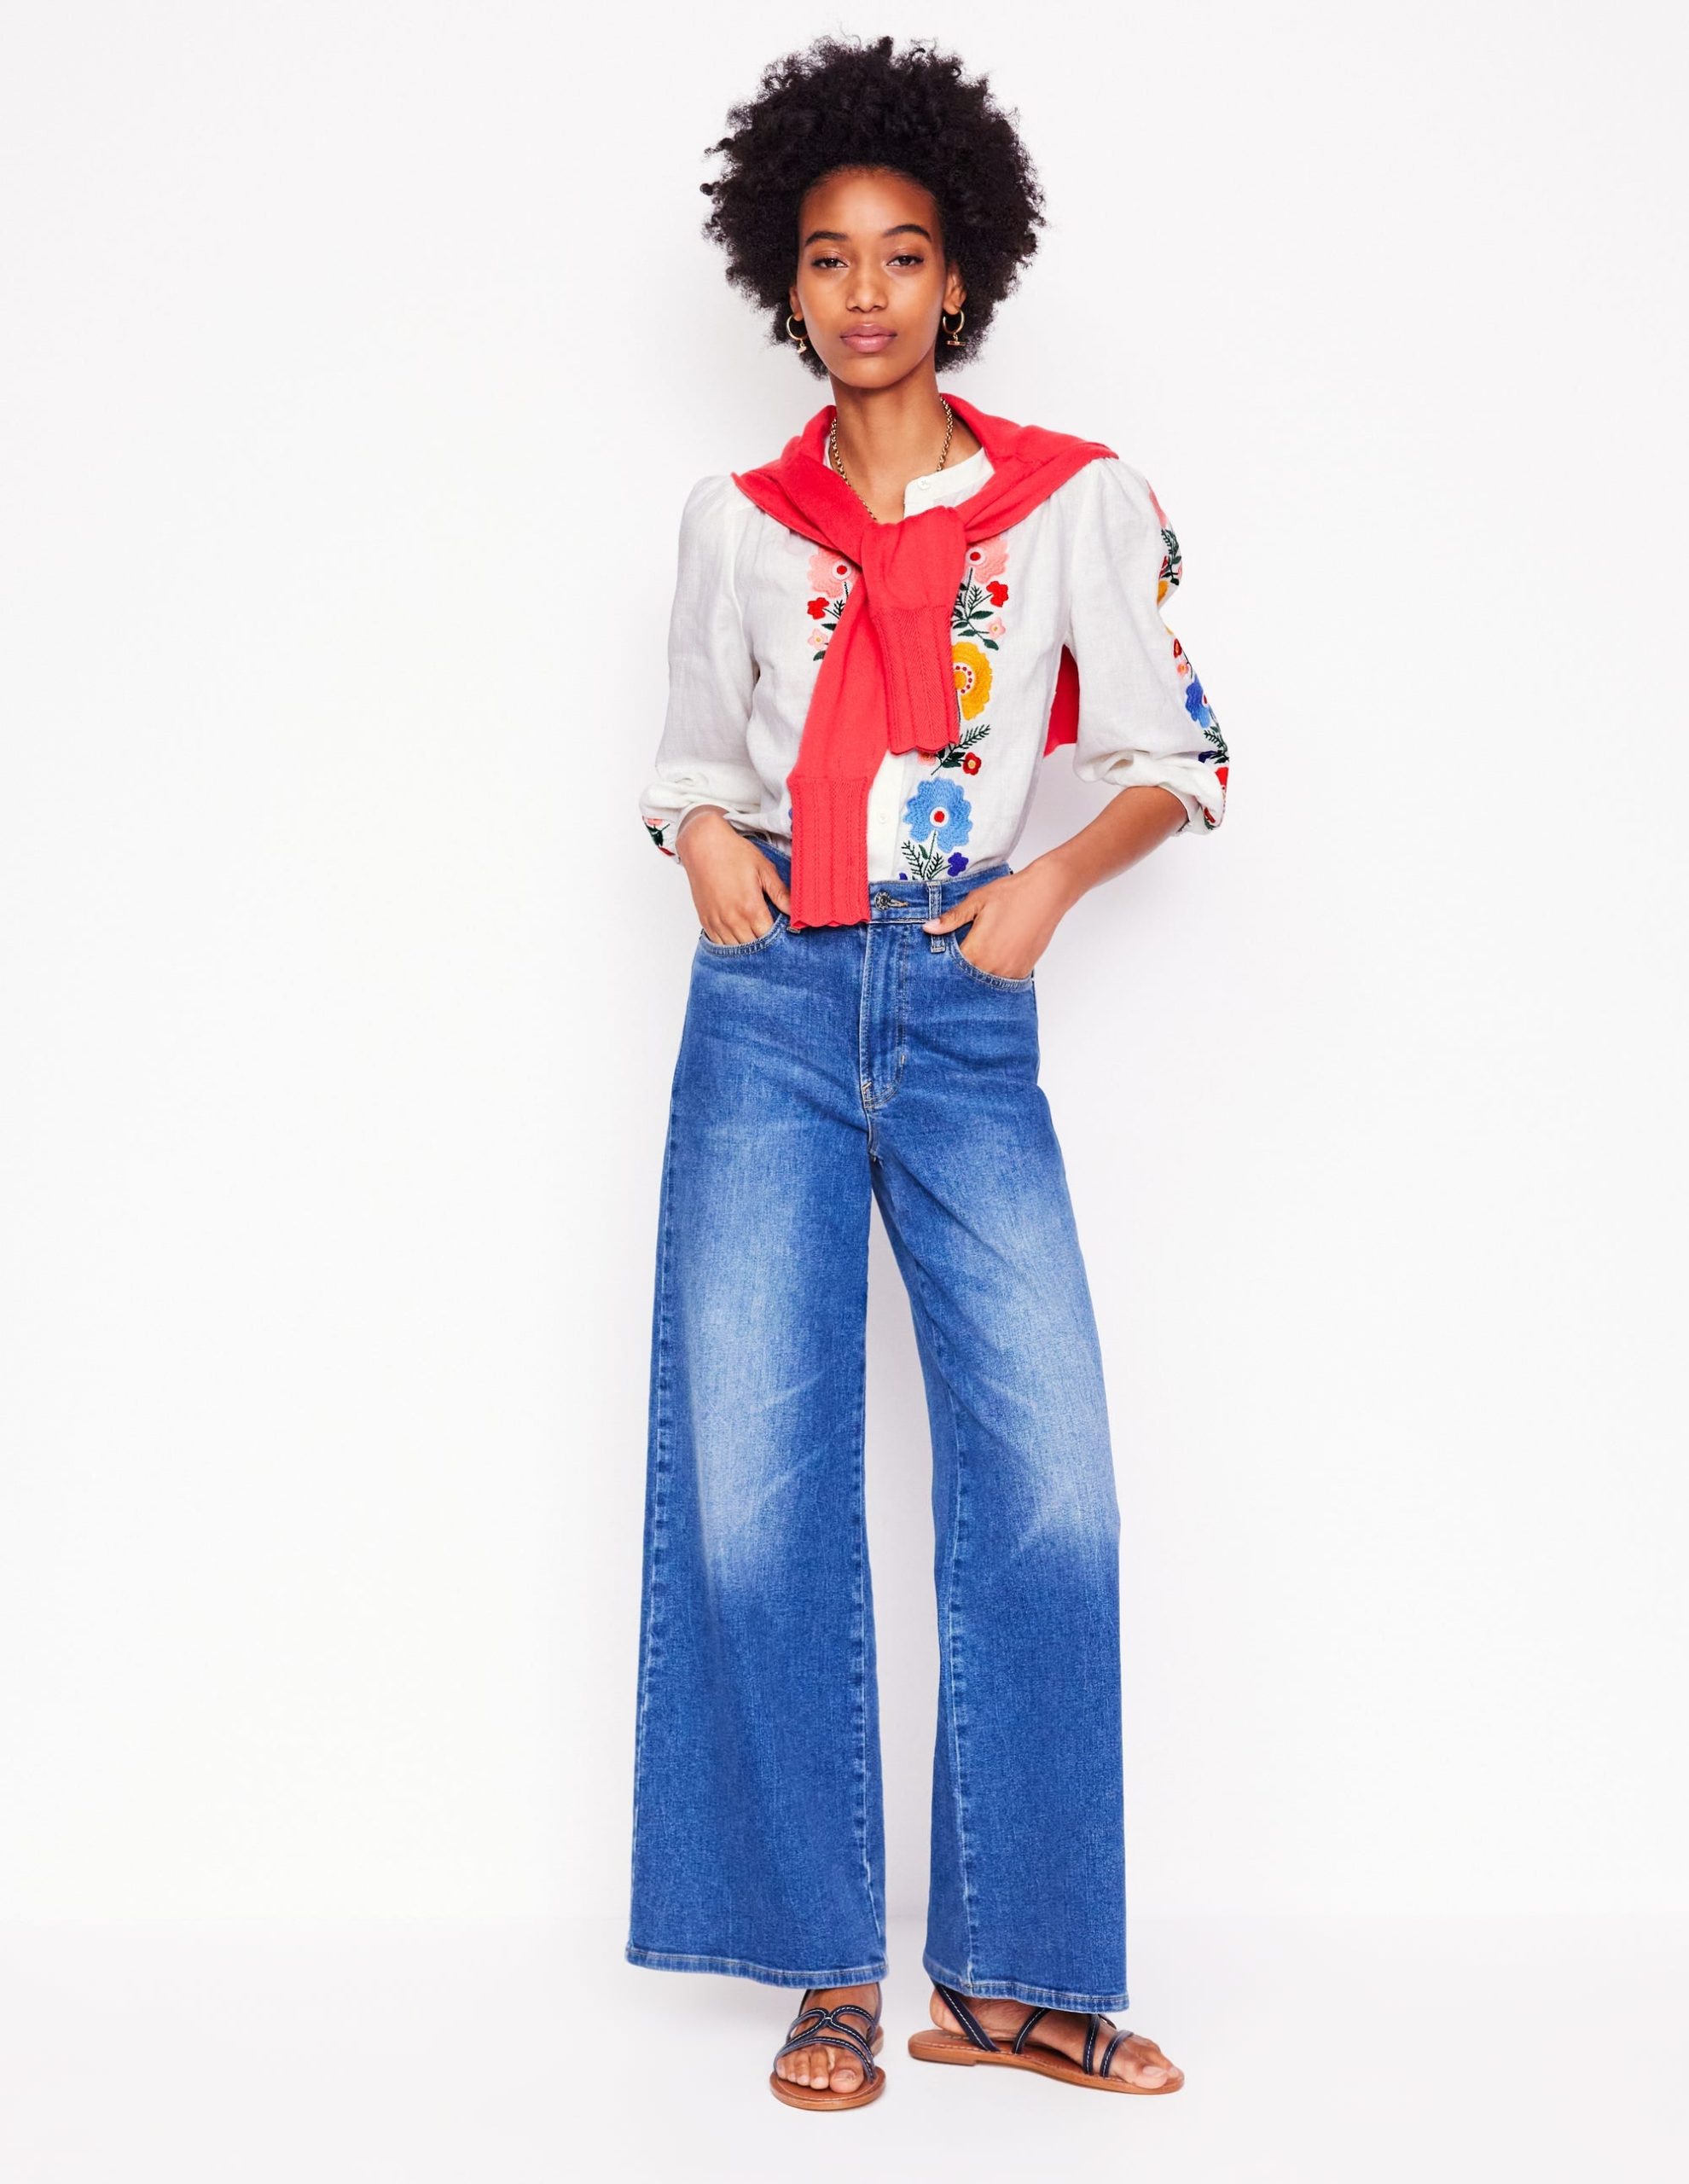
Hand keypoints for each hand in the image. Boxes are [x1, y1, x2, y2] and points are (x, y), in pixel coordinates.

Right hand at [678, 809, 790, 942]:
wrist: (703, 845)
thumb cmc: (734, 853)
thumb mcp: (763, 869)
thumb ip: (780, 893)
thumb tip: (796, 912)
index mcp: (750, 908)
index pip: (769, 937)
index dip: (778, 936)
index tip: (783, 931)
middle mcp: (732, 919)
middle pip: (753, 946)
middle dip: (764, 942)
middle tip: (770, 932)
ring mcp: (717, 922)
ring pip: (735, 948)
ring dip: (746, 944)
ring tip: (754, 934)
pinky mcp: (705, 920)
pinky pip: (718, 943)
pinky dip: (730, 943)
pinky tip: (737, 934)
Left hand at [921, 860, 1076, 979]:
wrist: (1048, 892)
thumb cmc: (1012, 893)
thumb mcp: (976, 901)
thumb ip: (952, 919)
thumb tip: (928, 928)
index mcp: (977, 951)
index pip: (951, 968)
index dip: (942, 965)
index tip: (937, 962)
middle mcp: (993, 967)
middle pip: (967, 979)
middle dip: (959, 973)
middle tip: (955, 963)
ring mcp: (1010, 971)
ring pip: (985, 982)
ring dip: (977, 975)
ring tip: (975, 961)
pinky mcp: (1023, 970)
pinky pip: (1002, 981)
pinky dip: (994, 975)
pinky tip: (991, 961)